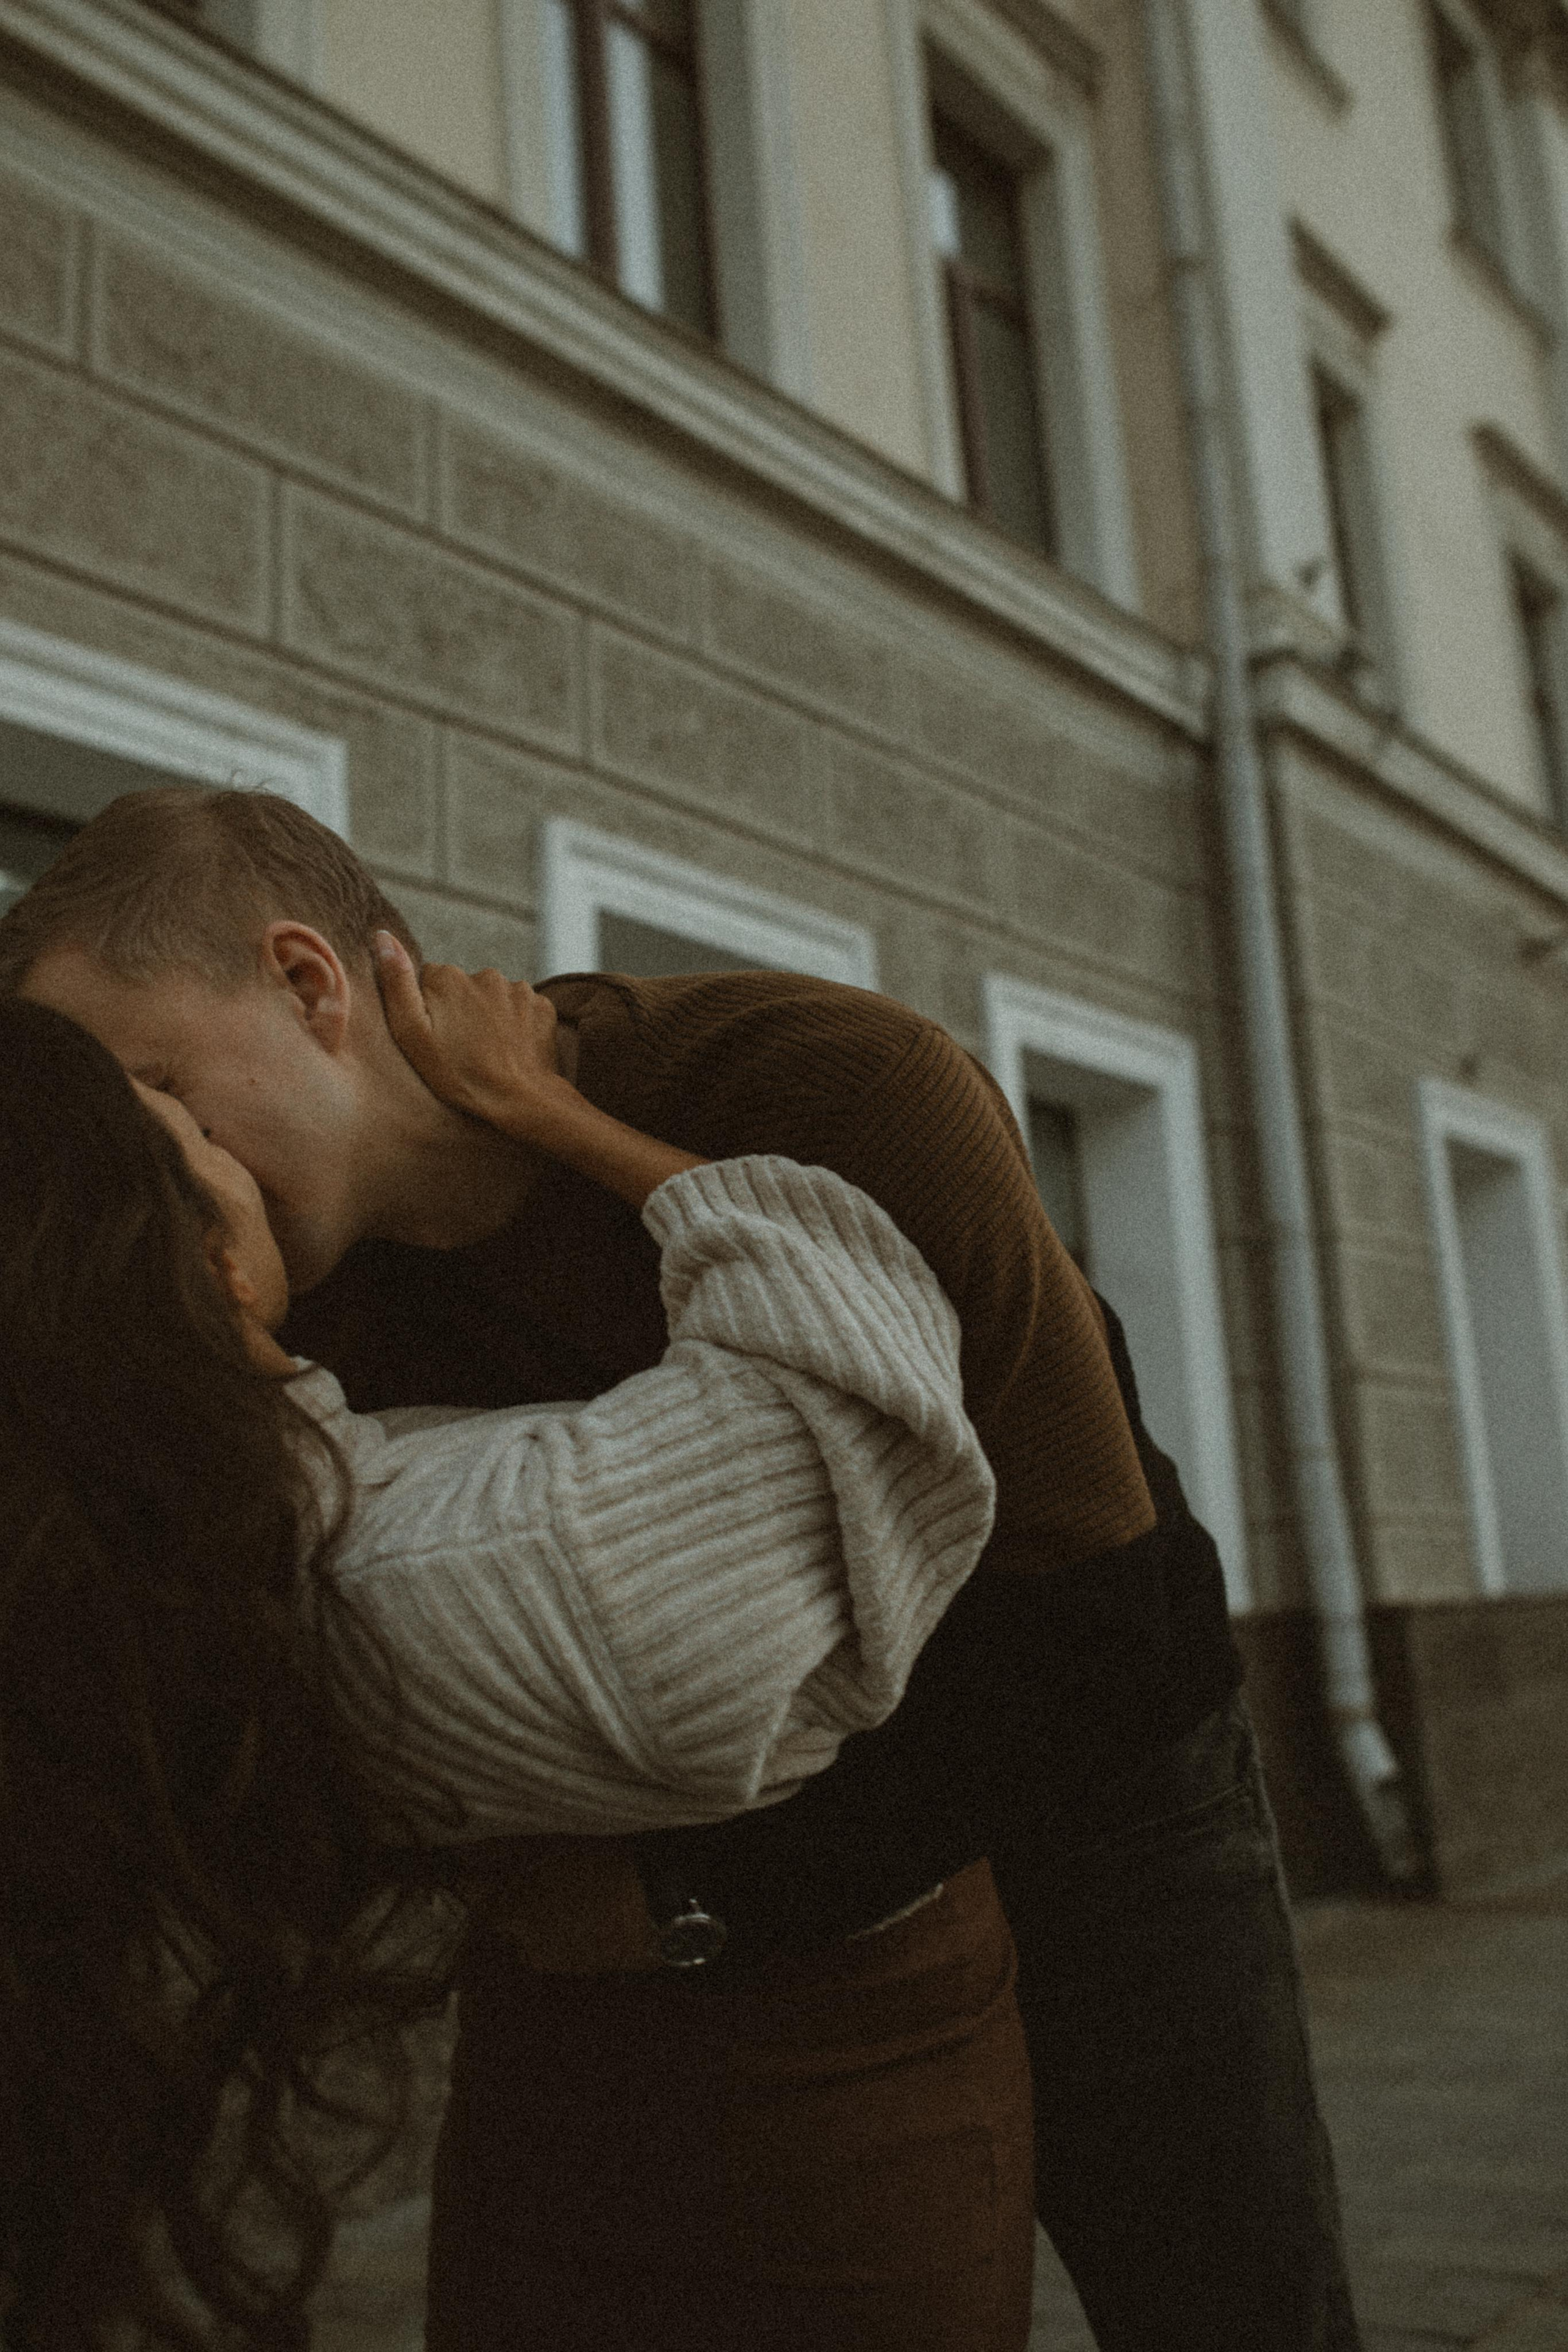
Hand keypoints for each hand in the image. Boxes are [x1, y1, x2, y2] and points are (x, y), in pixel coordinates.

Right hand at [373, 933, 573, 1139]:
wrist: (519, 1100)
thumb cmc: (459, 1074)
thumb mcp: (412, 1034)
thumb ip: (396, 983)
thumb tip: (382, 935)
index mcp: (447, 977)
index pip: (430, 981)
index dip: (430, 1010)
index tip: (436, 1037)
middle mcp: (484, 974)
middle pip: (464, 988)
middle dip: (460, 1011)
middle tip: (462, 1048)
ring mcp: (517, 989)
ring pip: (494, 998)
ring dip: (489, 1018)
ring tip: (487, 1052)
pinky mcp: (542, 1006)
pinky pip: (522, 1009)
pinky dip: (517, 1025)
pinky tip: (511, 1049)